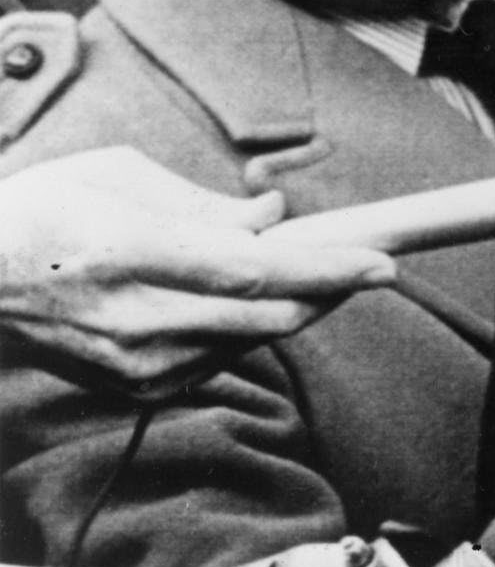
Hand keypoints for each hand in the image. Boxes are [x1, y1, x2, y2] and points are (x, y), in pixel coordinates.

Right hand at [0, 148, 393, 385]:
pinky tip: (254, 299)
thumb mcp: (115, 175)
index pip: (247, 272)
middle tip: (373, 263)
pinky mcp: (135, 390)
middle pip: (265, 316)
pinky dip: (252, 328)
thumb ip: (203, 202)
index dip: (321, 269)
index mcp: (127, 253)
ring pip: (253, 340)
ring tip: (314, 268)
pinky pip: (223, 358)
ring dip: (297, 306)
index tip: (380, 262)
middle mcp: (133, 318)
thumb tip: (272, 216)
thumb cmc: (42, 212)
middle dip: (331, 290)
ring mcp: (133, 364)